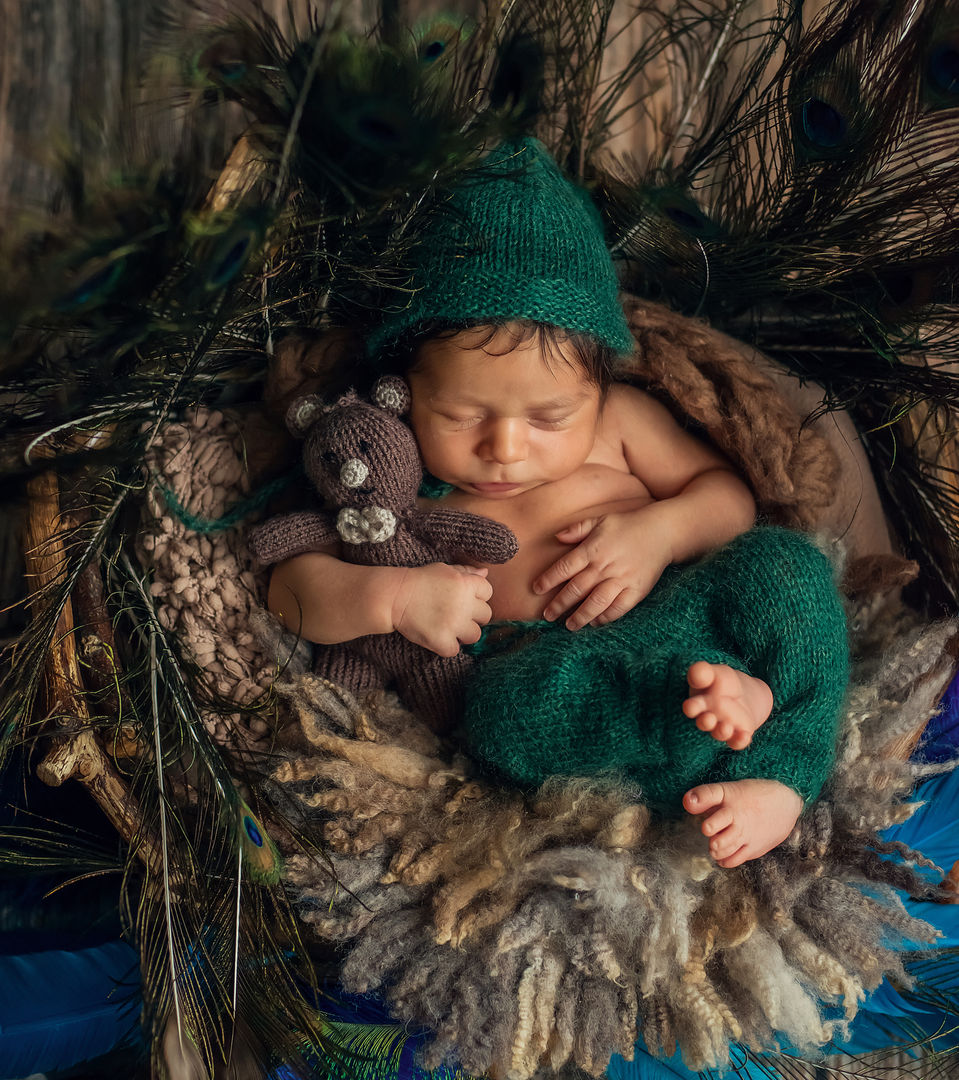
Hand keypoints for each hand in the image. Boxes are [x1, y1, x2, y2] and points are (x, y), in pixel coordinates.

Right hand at [390, 564, 492, 656]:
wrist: (394, 596)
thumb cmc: (419, 580)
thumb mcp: (444, 569)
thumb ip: (466, 571)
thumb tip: (485, 572)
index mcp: (466, 584)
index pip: (488, 592)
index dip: (477, 596)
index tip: (463, 598)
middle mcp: (464, 604)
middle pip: (486, 615)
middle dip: (473, 616)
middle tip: (456, 615)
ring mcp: (454, 624)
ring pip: (475, 635)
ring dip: (463, 633)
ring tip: (449, 628)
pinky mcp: (442, 641)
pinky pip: (455, 650)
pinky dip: (447, 646)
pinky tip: (438, 637)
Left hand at [533, 510, 669, 629]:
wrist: (661, 532)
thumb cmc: (627, 525)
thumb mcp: (600, 520)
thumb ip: (577, 529)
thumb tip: (556, 537)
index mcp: (593, 549)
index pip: (565, 568)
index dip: (549, 580)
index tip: (537, 589)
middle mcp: (604, 566)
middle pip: (576, 589)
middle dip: (559, 604)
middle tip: (548, 616)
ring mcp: (621, 579)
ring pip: (596, 603)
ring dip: (580, 616)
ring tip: (569, 626)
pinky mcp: (636, 590)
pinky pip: (618, 608)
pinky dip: (606, 617)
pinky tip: (595, 622)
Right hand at [682, 662, 773, 750]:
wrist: (743, 695)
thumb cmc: (722, 683)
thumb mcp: (714, 673)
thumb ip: (703, 672)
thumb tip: (697, 673)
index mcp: (698, 703)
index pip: (692, 707)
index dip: (691, 708)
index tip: (690, 706)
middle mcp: (708, 718)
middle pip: (704, 723)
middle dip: (705, 722)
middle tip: (708, 719)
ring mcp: (723, 727)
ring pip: (720, 733)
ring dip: (721, 732)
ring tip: (726, 727)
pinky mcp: (738, 735)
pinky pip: (737, 741)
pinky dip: (740, 741)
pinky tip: (744, 736)